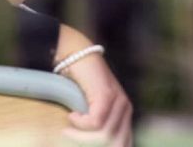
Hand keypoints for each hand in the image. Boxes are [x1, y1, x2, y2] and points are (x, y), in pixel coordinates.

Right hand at [55, 26, 131, 145]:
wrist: (76, 54)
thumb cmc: (78, 84)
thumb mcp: (90, 110)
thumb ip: (97, 127)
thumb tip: (93, 144)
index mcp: (125, 115)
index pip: (124, 144)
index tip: (80, 145)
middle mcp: (126, 109)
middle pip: (116, 144)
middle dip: (90, 145)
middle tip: (70, 138)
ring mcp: (119, 101)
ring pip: (104, 136)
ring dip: (80, 137)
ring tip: (67, 130)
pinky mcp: (107, 95)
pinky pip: (96, 122)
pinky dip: (80, 124)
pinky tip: (71, 116)